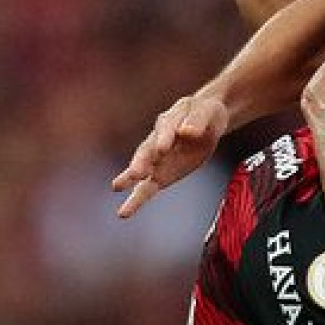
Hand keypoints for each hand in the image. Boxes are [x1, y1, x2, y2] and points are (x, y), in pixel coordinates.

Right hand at [112, 94, 228, 216]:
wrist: (205, 121)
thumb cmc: (206, 114)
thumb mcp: (207, 111)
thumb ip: (197, 120)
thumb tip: (187, 131)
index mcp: (169, 120)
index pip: (166, 130)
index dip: (164, 139)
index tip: (162, 149)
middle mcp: (157, 140)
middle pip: (146, 151)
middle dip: (142, 161)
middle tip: (137, 173)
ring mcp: (156, 159)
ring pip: (141, 169)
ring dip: (131, 179)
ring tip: (117, 187)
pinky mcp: (161, 174)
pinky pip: (146, 188)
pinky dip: (136, 200)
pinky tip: (124, 212)